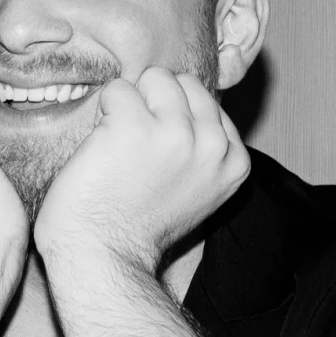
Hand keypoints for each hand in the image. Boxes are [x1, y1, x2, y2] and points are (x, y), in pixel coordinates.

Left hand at [33, 67, 248, 276]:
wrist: (104, 258)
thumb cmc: (137, 228)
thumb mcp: (196, 190)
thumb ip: (204, 149)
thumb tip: (194, 100)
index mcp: (233, 161)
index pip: (206, 101)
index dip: (173, 119)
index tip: (158, 157)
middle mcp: (211, 145)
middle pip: (182, 82)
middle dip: (154, 105)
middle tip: (135, 150)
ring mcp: (176, 133)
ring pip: (153, 78)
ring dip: (129, 106)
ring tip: (119, 148)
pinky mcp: (134, 126)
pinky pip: (116, 90)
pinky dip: (102, 115)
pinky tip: (101, 151)